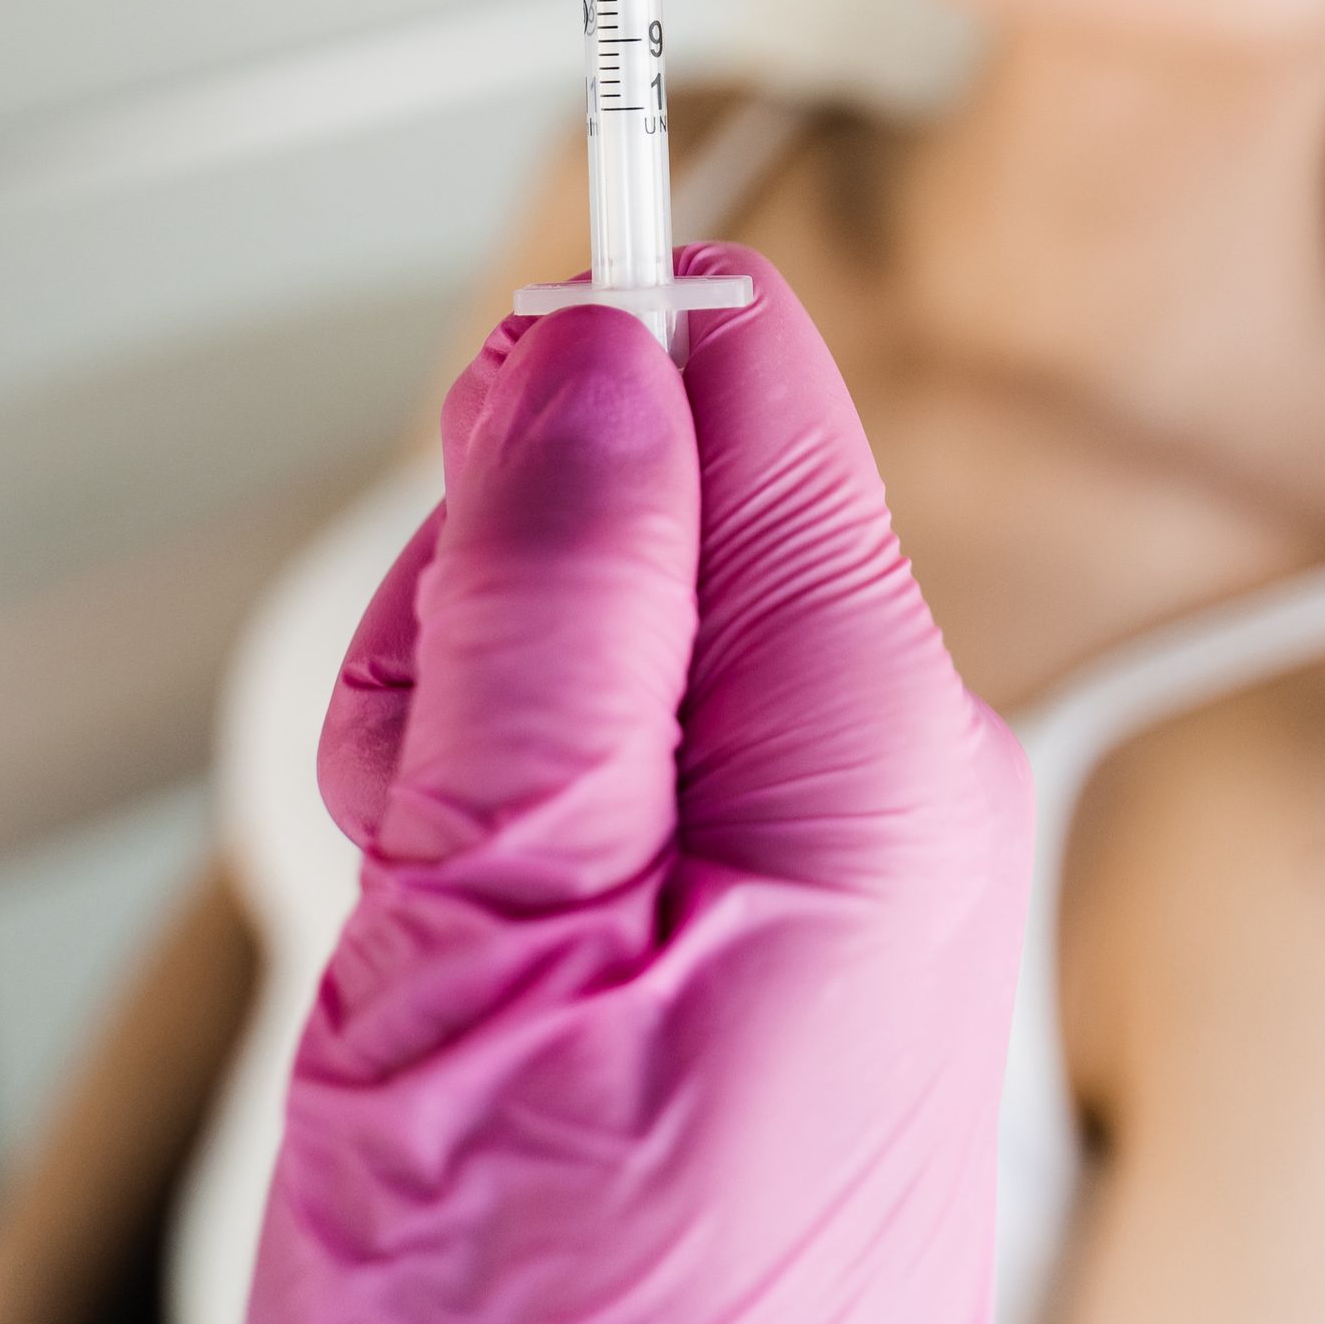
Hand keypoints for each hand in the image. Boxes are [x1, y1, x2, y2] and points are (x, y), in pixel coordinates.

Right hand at [248, 247, 1031, 1323]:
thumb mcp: (503, 955)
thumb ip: (557, 622)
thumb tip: (597, 340)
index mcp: (864, 740)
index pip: (746, 372)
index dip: (581, 371)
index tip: (468, 466)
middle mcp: (887, 778)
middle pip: (662, 491)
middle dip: (493, 597)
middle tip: (437, 809)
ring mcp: (835, 867)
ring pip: (610, 629)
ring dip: (475, 733)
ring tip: (452, 943)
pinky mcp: (771, 941)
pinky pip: (619, 772)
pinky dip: (504, 835)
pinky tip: (479, 983)